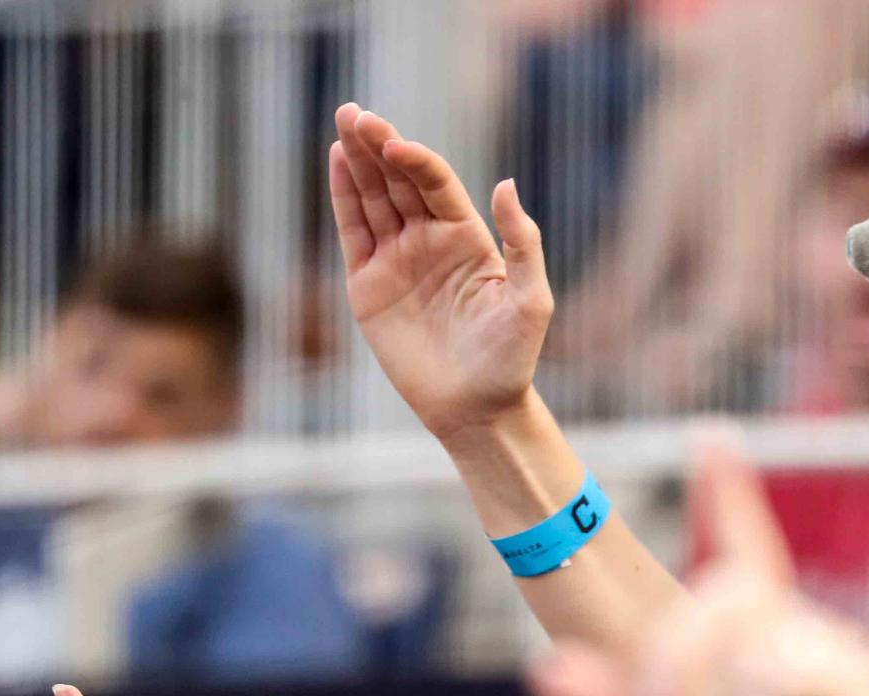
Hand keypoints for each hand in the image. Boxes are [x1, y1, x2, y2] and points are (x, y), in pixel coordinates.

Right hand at [331, 104, 552, 439]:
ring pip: (373, 198)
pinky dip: (344, 197)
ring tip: (344, 123)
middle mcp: (431, 241)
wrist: (476, 409)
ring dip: (358, 161)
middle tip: (356, 113)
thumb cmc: (511, 359)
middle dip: (379, 146)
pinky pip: (354, 231)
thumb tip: (506, 184)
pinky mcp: (369, 283)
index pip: (437, 184)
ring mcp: (397, 259)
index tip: (395, 143)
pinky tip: (337, 161)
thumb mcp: (531, 301)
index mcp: (469, 238)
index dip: (416, 160)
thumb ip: (523, 243)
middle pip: (399, 181)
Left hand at [532, 441, 868, 695]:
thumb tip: (545, 667)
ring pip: (743, 652)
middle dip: (679, 672)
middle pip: (722, 594)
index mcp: (753, 652)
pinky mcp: (856, 683)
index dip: (729, 495)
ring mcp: (831, 655)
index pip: (745, 556)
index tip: (712, 437)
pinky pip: (772, 685)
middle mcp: (798, 640)